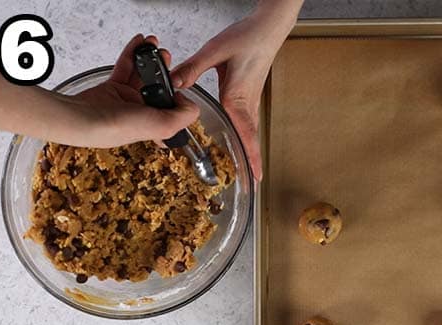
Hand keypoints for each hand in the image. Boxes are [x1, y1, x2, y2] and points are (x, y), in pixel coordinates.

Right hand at [62, 34, 198, 147]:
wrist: (80, 118)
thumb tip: (190, 105)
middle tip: (165, 57)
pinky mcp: (111, 88)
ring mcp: (125, 100)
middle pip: (158, 87)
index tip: (176, 83)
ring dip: (149, 57)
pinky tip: (138, 43)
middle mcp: (139, 113)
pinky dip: (132, 53)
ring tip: (152, 44)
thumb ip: (181, 117)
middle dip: (164, 69)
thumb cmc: (111, 127)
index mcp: (151, 125)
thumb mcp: (159, 126)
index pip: (171, 108)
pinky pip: (126, 67)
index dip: (177, 94)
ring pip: (142, 74)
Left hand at [171, 0, 302, 180]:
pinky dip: (245, 135)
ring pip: (249, 131)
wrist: (269, 25)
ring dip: (248, 149)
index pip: (246, 134)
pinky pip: (247, 120)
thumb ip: (192, 68)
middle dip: (250, 161)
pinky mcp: (249, 93)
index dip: (251, 157)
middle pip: (249, 139)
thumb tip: (173, 84)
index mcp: (238, 97)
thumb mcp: (215, 51)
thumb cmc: (248, 36)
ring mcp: (250, 99)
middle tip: (249, 182)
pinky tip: (238, 140)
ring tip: (246, 169)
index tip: (254, 177)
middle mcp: (246, 102)